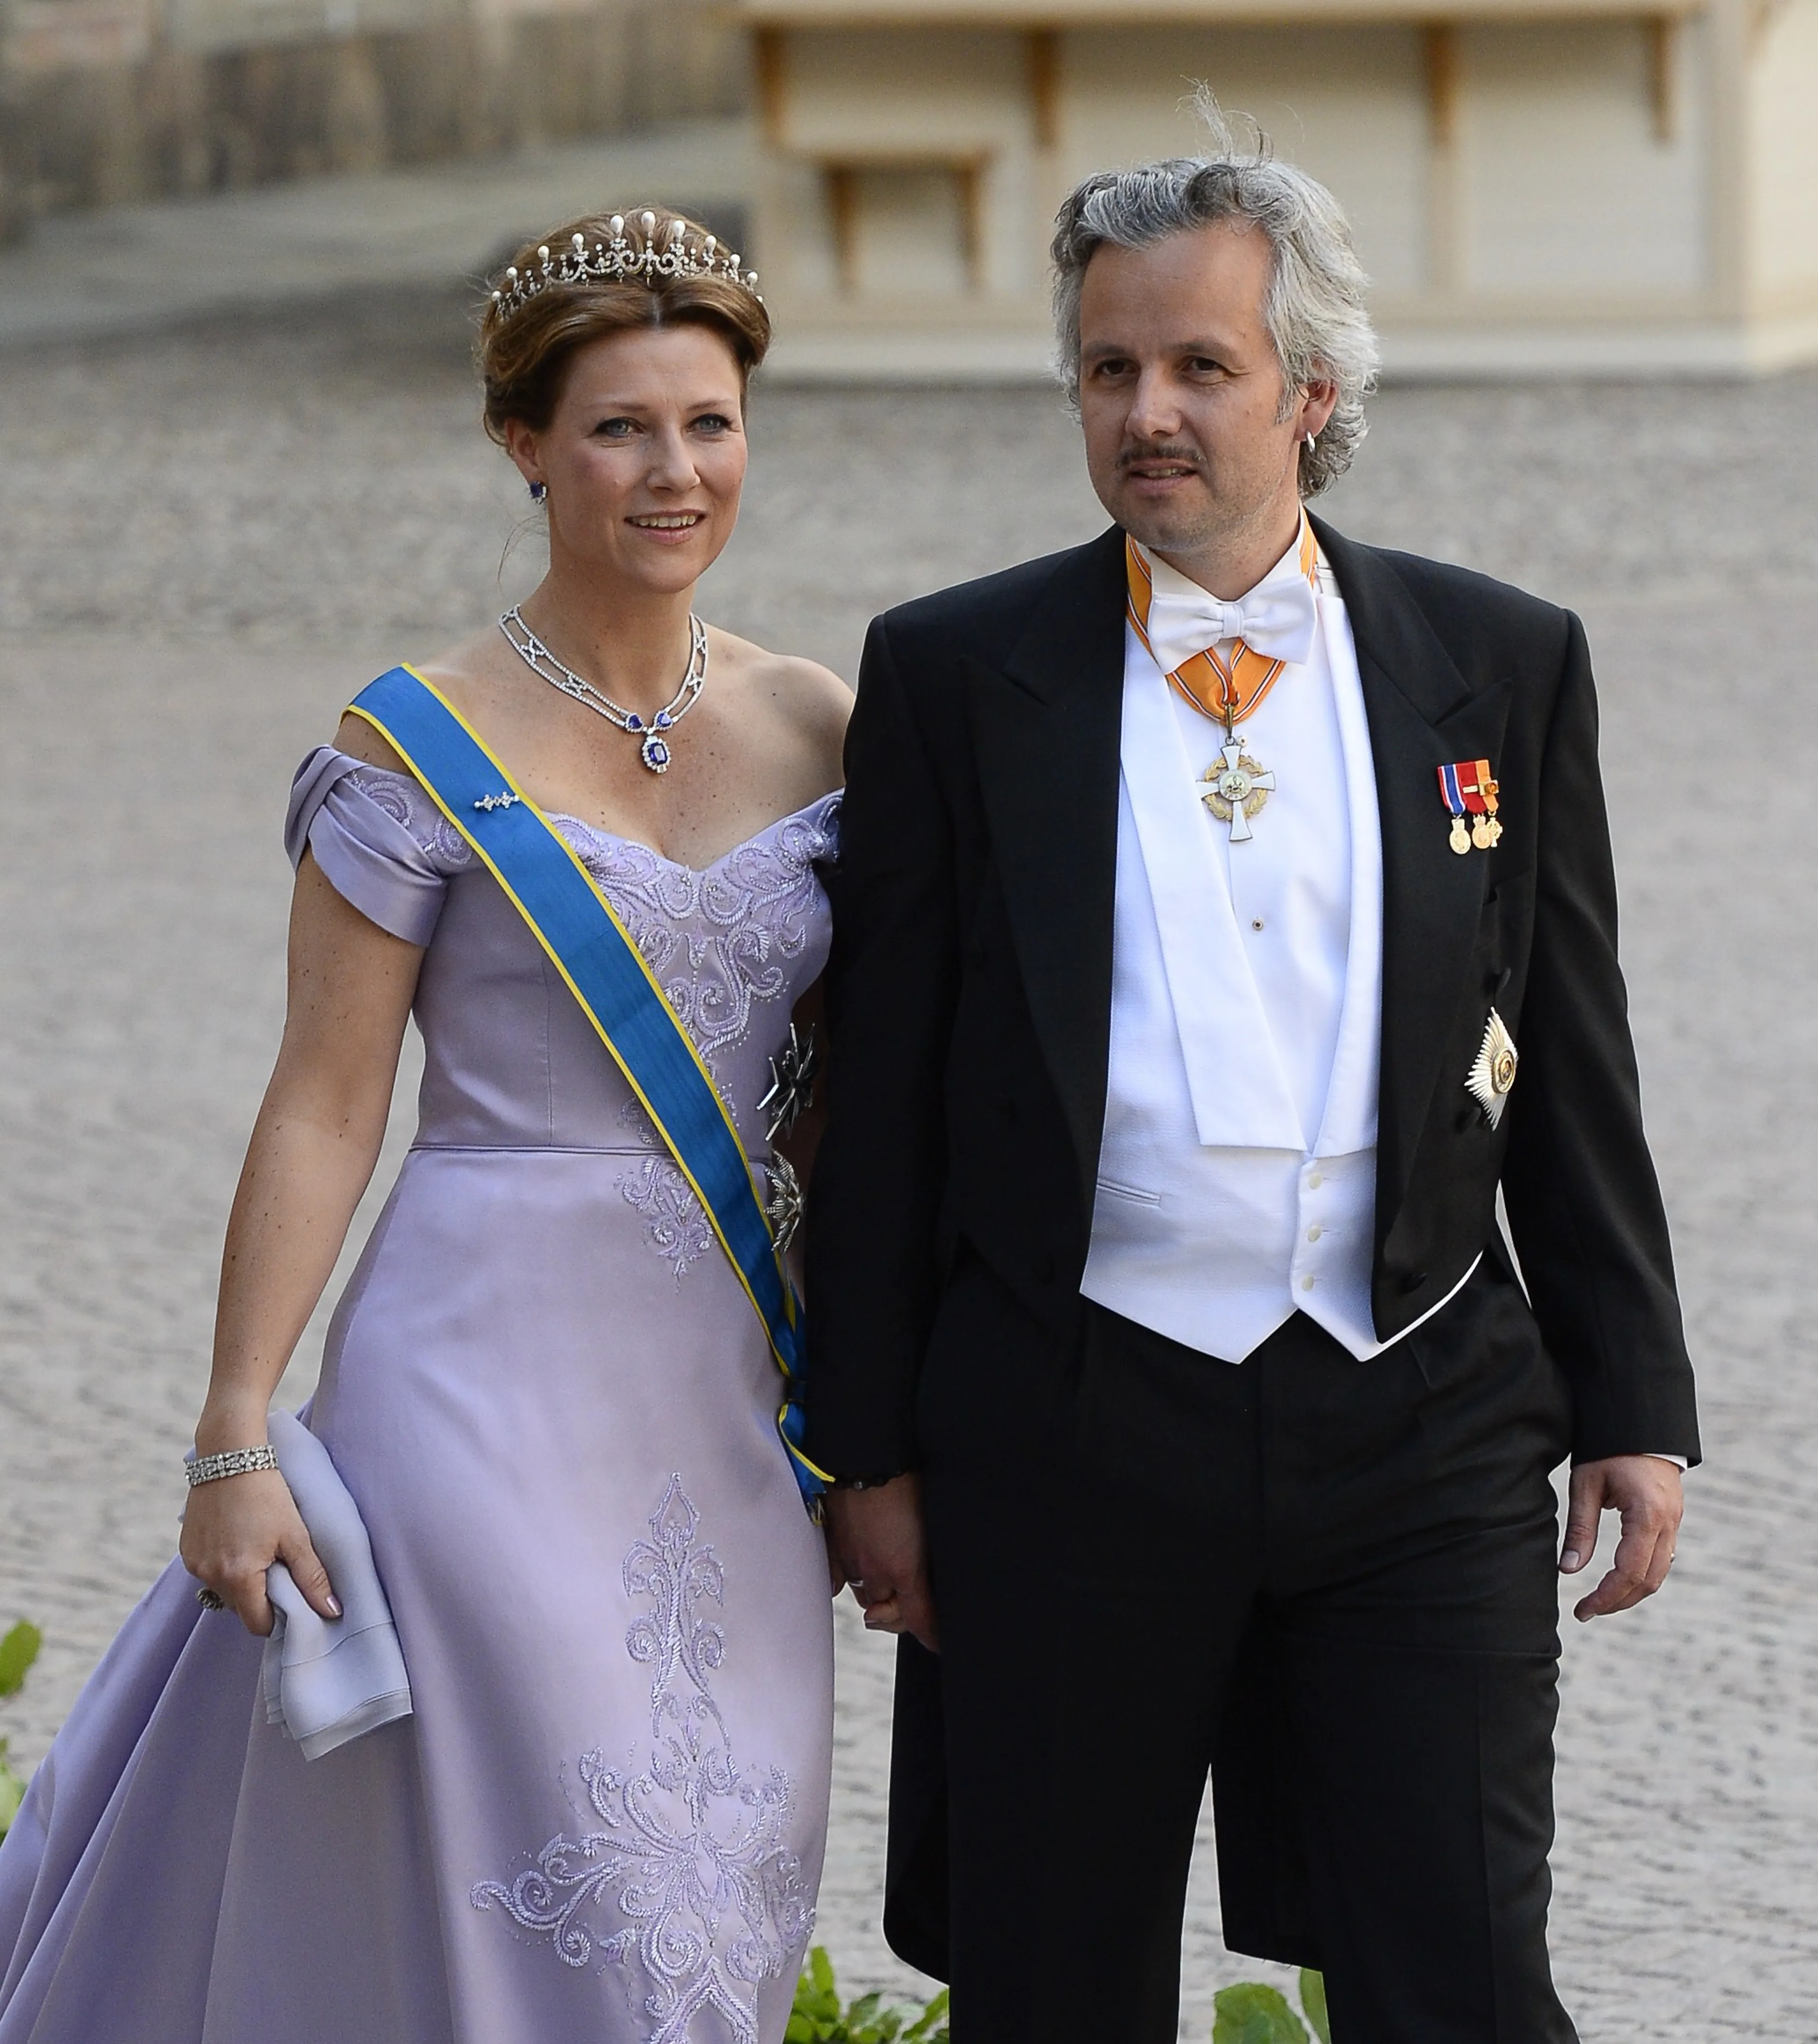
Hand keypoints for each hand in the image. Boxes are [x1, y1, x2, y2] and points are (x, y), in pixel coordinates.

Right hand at [180, 1466, 339, 1637]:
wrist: (230, 1457)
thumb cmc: (267, 1494)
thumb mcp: (295, 1535)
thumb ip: (312, 1577)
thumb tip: (332, 1612)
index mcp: (238, 1577)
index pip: (258, 1624)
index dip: (279, 1617)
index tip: (293, 1599)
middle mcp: (210, 1577)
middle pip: (240, 1609)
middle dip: (260, 1599)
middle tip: (280, 1570)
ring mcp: (194, 1565)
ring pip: (223, 1592)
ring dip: (241, 1583)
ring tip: (260, 1552)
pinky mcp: (186, 1551)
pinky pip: (209, 1574)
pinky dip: (225, 1567)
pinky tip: (240, 1542)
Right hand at [825, 1475, 938, 1651]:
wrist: (867, 1452)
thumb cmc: (909, 1481)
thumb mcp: (932, 1523)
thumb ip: (926, 1561)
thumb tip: (924, 1589)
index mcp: (906, 1569)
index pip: (920, 1620)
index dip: (932, 1635)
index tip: (940, 1644)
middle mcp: (876, 1572)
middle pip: (888, 1614)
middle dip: (901, 1614)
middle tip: (911, 1606)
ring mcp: (850, 1560)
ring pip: (864, 1596)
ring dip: (878, 1595)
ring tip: (888, 1582)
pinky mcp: (832, 1546)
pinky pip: (839, 1580)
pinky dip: (849, 1580)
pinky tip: (856, 1575)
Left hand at [1559, 1455, 1682, 1620]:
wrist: (1640, 1421)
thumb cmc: (1607, 1448)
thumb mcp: (1586, 1484)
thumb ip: (1580, 1528)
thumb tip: (1568, 1570)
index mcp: (1647, 1515)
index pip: (1629, 1572)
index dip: (1606, 1597)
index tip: (1582, 1610)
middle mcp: (1669, 1523)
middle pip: (1648, 1580)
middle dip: (1618, 1601)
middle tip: (1586, 1611)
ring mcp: (1676, 1521)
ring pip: (1659, 1573)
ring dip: (1631, 1592)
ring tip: (1599, 1600)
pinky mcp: (1673, 1519)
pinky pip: (1663, 1558)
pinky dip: (1642, 1574)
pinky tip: (1618, 1579)